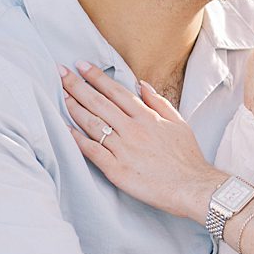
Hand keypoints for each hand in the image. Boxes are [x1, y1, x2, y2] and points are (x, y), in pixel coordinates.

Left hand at [59, 61, 223, 220]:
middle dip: (77, 85)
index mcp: (147, 117)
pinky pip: (92, 151)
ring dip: (74, 108)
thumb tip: (141, 84)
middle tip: (60, 72)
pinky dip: (77, 139)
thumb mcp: (179, 123)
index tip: (81, 65)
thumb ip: (159, 102)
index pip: (116, 91)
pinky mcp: (117, 170)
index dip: (96, 77)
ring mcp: (123, 149)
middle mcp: (133, 129)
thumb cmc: (187, 158)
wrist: (193, 188)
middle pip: (99, 103)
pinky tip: (65, 129)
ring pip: (92, 123)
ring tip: (60, 95)